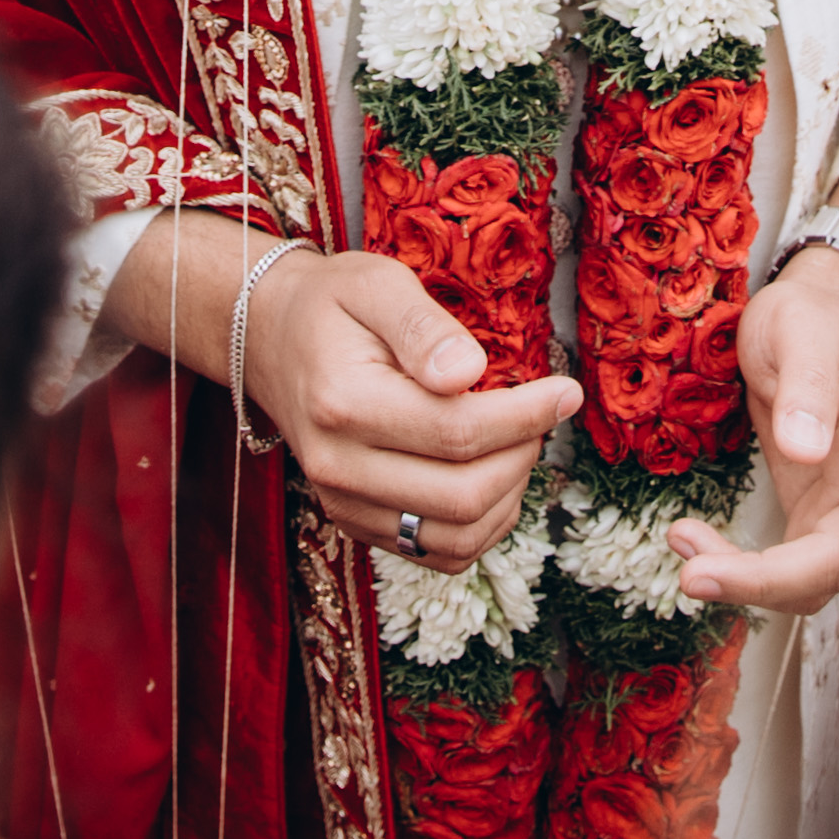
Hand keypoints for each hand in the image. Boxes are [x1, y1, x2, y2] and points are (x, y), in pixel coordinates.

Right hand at [240, 248, 578, 571]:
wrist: (272, 341)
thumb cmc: (333, 305)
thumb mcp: (377, 285)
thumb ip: (424, 327)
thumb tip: (471, 372)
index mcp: (344, 403)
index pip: (458, 432)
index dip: (528, 415)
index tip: (567, 390)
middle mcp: (338, 466)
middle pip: (463, 496)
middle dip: (522, 456)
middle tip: (540, 414)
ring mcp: (344, 503)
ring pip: (457, 538)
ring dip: (509, 498)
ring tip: (519, 443)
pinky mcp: (355, 523)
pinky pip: (438, 554)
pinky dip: (483, 527)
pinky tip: (494, 478)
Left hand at [670, 245, 838, 624]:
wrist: (803, 319)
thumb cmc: (810, 317)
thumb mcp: (800, 329)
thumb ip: (807, 383)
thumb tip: (806, 449)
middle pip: (835, 561)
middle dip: (769, 582)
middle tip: (696, 576)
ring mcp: (836, 507)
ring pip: (805, 577)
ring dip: (745, 581)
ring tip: (683, 543)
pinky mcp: (805, 516)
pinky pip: (777, 565)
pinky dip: (734, 565)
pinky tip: (690, 537)